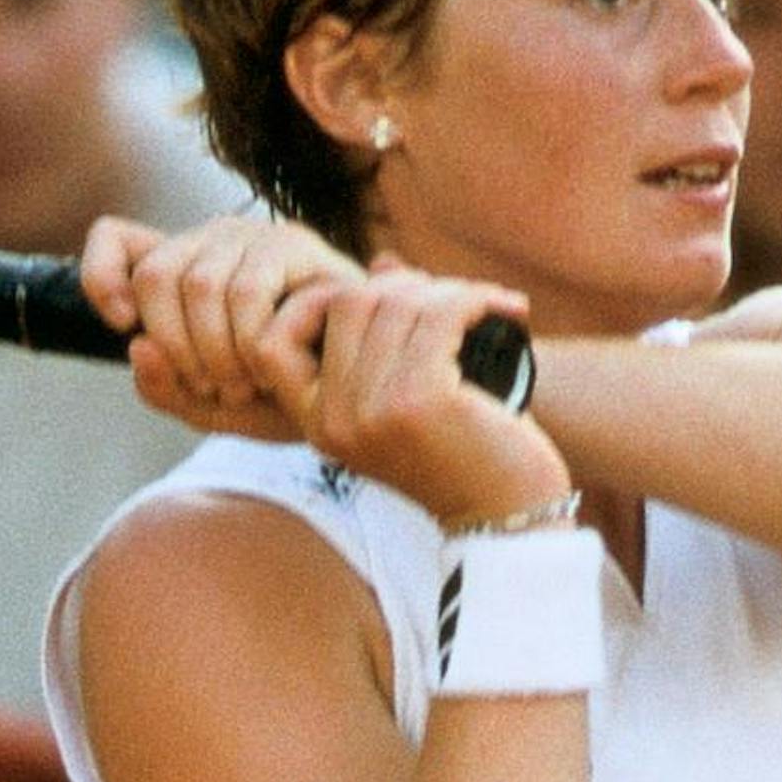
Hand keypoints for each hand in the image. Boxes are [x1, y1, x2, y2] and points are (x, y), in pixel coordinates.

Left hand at [82, 213, 363, 439]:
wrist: (353, 398)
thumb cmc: (280, 396)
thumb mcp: (208, 407)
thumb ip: (162, 388)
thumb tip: (137, 345)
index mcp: (181, 268)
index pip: (115, 238)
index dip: (101, 276)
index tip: (124, 326)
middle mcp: (212, 242)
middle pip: (156, 275)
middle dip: (177, 348)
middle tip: (214, 388)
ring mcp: (253, 238)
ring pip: (199, 284)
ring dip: (216, 352)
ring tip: (246, 384)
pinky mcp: (294, 245)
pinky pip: (247, 291)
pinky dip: (249, 342)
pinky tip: (270, 364)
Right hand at [255, 259, 569, 530]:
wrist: (509, 519)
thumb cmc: (464, 453)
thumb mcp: (406, 400)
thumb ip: (383, 341)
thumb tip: (383, 262)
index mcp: (318, 422)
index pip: (272, 339)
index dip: (314, 302)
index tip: (377, 301)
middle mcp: (333, 418)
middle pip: (347, 302)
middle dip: (404, 285)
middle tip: (454, 303)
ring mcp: (372, 410)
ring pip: (396, 301)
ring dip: (450, 291)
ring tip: (488, 308)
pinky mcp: (419, 400)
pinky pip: (440, 315)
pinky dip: (478, 299)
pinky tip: (508, 309)